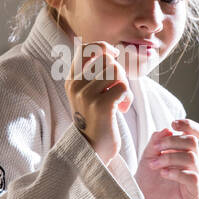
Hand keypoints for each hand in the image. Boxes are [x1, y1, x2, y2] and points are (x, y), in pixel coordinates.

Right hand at [64, 41, 131, 166]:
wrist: (92, 151)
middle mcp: (76, 86)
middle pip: (106, 59)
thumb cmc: (96, 121)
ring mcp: (86, 96)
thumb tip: (109, 51)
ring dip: (124, 86)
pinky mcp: (101, 106)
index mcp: (71, 81)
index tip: (114, 55)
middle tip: (118, 90)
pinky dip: (127, 98)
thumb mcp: (88, 95)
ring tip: (119, 101)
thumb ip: (94, 75)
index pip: (86, 49)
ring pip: (116, 71)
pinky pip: (123, 87)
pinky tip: (121, 110)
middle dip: (120, 73)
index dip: (103, 47)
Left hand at [134, 119, 198, 198]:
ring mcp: (196, 175)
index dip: (188, 125)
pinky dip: (176, 172)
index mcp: (184, 150)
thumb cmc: (148, 180)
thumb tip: (167, 129)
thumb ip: (155, 142)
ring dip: (169, 158)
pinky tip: (163, 174)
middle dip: (172, 142)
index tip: (173, 123)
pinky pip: (192, 177)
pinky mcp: (195, 190)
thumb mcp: (147, 157)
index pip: (195, 133)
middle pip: (192, 142)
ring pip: (191, 158)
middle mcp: (193, 161)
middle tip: (155, 150)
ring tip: (154, 165)